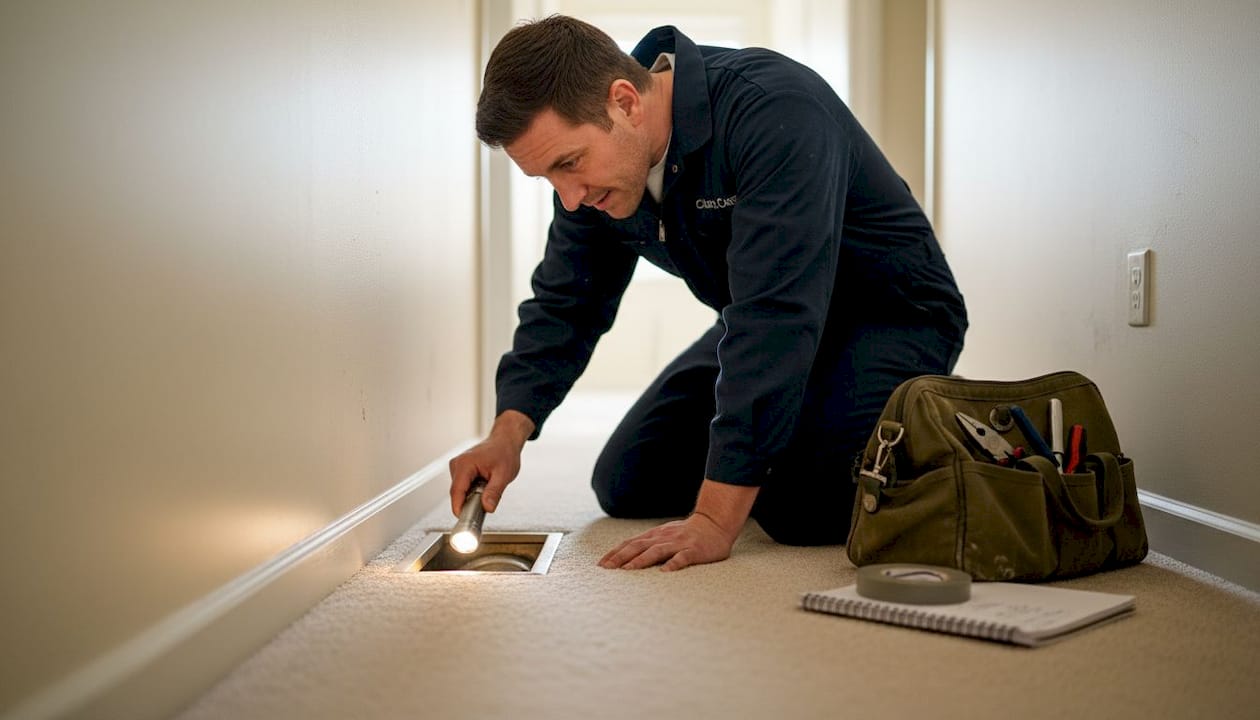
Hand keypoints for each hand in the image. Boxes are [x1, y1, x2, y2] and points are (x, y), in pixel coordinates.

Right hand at [448, 410, 534, 514]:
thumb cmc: (505, 453)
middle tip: (485, 504)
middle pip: (457, 493)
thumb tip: (487, 507)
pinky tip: (483, 485)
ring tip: (487, 488)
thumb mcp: (503, 475)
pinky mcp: (460, 469)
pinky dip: (472, 490)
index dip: (459, 508)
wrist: (505, 441)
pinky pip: (462, 486)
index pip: (456, 492)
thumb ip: (494, 492)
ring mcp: (457, 466)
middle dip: (469, 502)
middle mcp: (457, 464)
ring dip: (471, 495)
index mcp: (465, 464)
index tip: (464, 520)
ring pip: (460, 490)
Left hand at [598, 512, 736, 571]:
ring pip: (656, 551)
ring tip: (627, 570)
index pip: (630, 543)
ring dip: (640, 560)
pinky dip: (673, 564)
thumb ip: (648, 544)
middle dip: (620, 557)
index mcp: (655, 535)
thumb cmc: (686, 533)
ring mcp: (679, 543)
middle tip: (606, 569)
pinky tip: (665, 572)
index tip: (600, 565)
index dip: (614, 553)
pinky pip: (683, 557)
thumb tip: (625, 556)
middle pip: (638, 546)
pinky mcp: (694, 550)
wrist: (715, 523)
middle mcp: (663, 538)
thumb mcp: (664, 535)